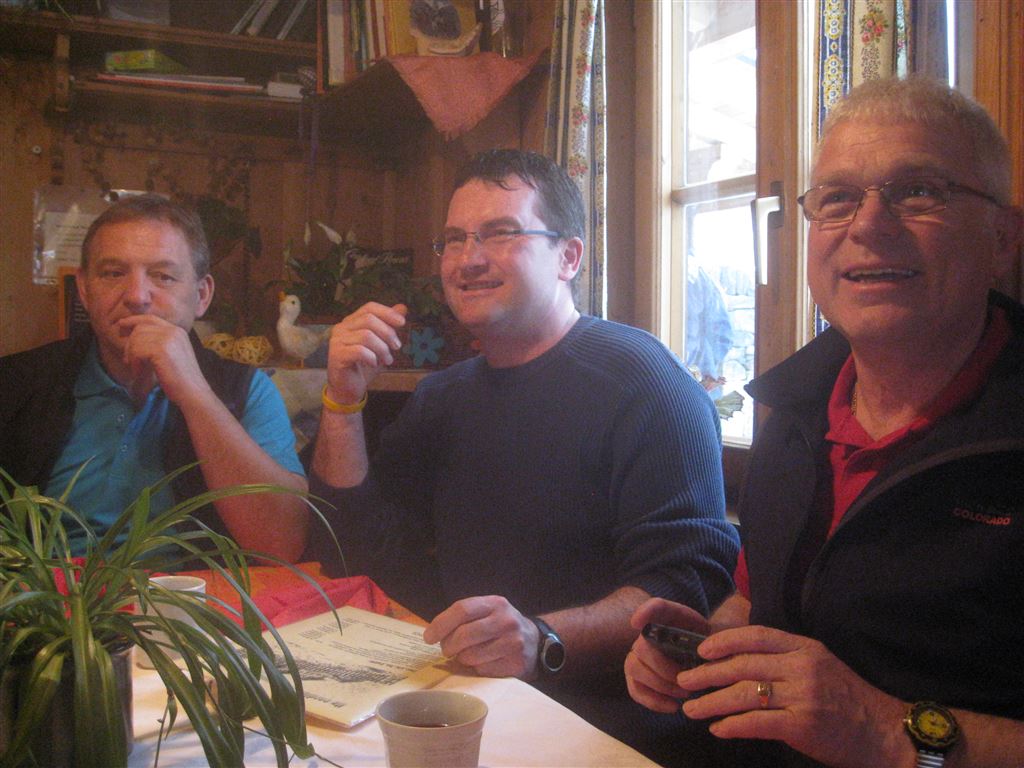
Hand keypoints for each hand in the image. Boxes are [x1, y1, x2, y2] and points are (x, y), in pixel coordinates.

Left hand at [117, 315, 208, 404]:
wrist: (193, 393)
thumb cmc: (180, 379)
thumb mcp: (172, 355)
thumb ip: (159, 343)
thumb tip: (134, 336)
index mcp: (178, 331)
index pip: (151, 319)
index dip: (134, 320)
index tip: (121, 325)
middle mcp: (174, 331)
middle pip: (141, 328)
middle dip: (130, 344)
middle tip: (128, 361)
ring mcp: (169, 339)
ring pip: (137, 339)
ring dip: (131, 356)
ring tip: (136, 370)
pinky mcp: (162, 350)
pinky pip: (137, 350)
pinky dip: (134, 363)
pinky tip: (139, 373)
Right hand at [324, 302, 406, 405]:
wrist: (348, 389)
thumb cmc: (364, 366)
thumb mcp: (381, 344)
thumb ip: (389, 325)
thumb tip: (402, 308)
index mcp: (352, 322)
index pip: (369, 307)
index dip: (387, 312)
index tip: (402, 323)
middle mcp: (342, 328)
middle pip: (369, 319)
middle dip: (388, 333)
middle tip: (397, 347)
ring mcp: (337, 341)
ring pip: (366, 335)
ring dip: (382, 348)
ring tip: (388, 360)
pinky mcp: (337, 355)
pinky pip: (359, 351)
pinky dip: (372, 357)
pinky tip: (374, 364)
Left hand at [423, 596, 539, 679]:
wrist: (536, 643)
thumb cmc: (501, 628)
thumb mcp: (487, 613)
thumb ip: (464, 618)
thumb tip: (433, 634)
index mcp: (495, 603)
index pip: (462, 609)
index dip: (441, 624)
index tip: (428, 637)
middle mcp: (506, 620)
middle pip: (464, 634)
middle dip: (448, 646)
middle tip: (446, 650)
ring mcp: (512, 642)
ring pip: (471, 656)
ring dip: (462, 659)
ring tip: (467, 656)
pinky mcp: (515, 663)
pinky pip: (483, 670)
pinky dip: (476, 669)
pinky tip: (483, 663)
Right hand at [625, 597, 710, 712]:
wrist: (704, 656)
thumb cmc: (709, 644)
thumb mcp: (717, 636)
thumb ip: (715, 640)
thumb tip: (710, 651)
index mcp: (671, 617)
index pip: (655, 607)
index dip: (644, 612)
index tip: (636, 623)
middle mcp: (648, 632)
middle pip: (641, 646)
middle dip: (663, 668)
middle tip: (686, 683)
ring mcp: (638, 654)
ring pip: (634, 667)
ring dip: (659, 685)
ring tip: (684, 694)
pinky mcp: (636, 677)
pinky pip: (635, 689)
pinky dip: (653, 701)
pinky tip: (673, 706)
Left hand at [676, 625, 907, 767]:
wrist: (884, 731)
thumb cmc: (848, 699)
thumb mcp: (821, 664)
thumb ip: (786, 658)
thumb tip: (741, 661)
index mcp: (804, 648)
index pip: (756, 636)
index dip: (724, 641)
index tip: (701, 650)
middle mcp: (801, 667)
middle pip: (742, 665)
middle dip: (707, 673)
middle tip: (685, 682)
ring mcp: (802, 696)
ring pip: (743, 694)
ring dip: (711, 702)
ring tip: (692, 709)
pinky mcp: (802, 725)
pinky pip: (756, 722)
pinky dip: (732, 725)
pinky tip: (718, 728)